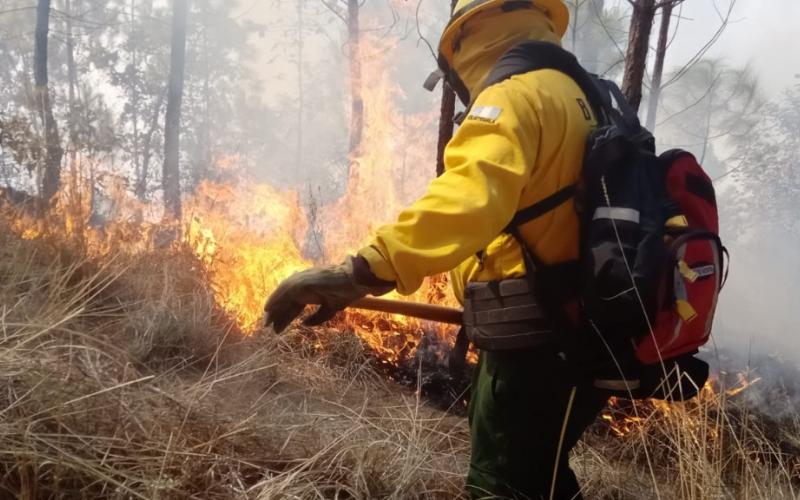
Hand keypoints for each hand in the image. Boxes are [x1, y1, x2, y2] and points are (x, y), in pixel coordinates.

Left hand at [264, 256, 393, 332]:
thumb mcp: (330, 309)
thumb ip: (317, 317)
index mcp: (311, 289)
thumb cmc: (347, 291)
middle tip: (268, 328)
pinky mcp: (303, 280)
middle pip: (286, 300)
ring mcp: (303, 279)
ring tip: (266, 322)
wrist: (357, 280)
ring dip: (273, 308)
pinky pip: (285, 290)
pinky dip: (276, 299)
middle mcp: (304, 282)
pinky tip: (268, 309)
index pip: (293, 304)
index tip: (278, 328)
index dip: (285, 316)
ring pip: (283, 294)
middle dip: (277, 314)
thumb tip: (304, 324)